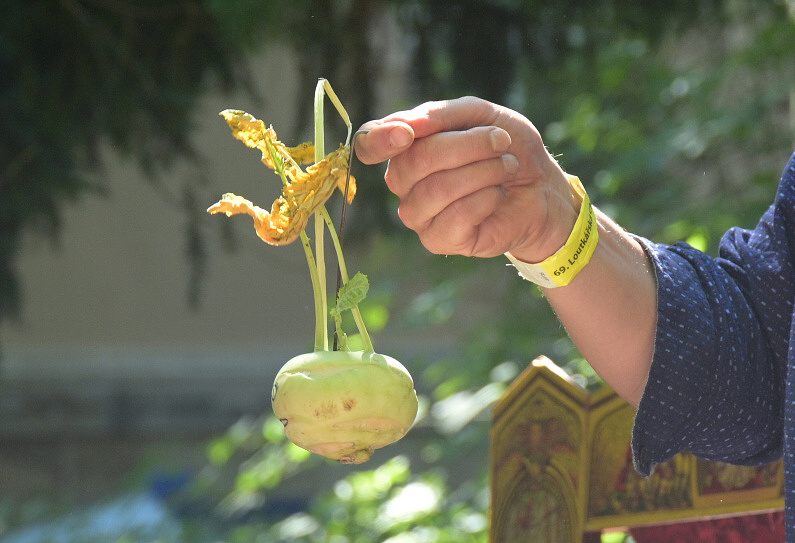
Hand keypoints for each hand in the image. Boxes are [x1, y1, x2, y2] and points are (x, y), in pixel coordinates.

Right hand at [354, 96, 579, 261]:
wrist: (542, 187)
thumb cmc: (507, 148)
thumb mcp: (481, 114)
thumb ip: (441, 114)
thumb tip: (405, 126)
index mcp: (405, 148)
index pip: (368, 144)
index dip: (381, 139)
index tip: (408, 133)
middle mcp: (403, 183)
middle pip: (414, 161)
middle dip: (467, 145)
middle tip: (501, 141)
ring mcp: (418, 215)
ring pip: (436, 189)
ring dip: (483, 171)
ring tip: (507, 166)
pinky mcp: (439, 240)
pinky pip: (455, 216)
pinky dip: (485, 198)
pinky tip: (498, 194)